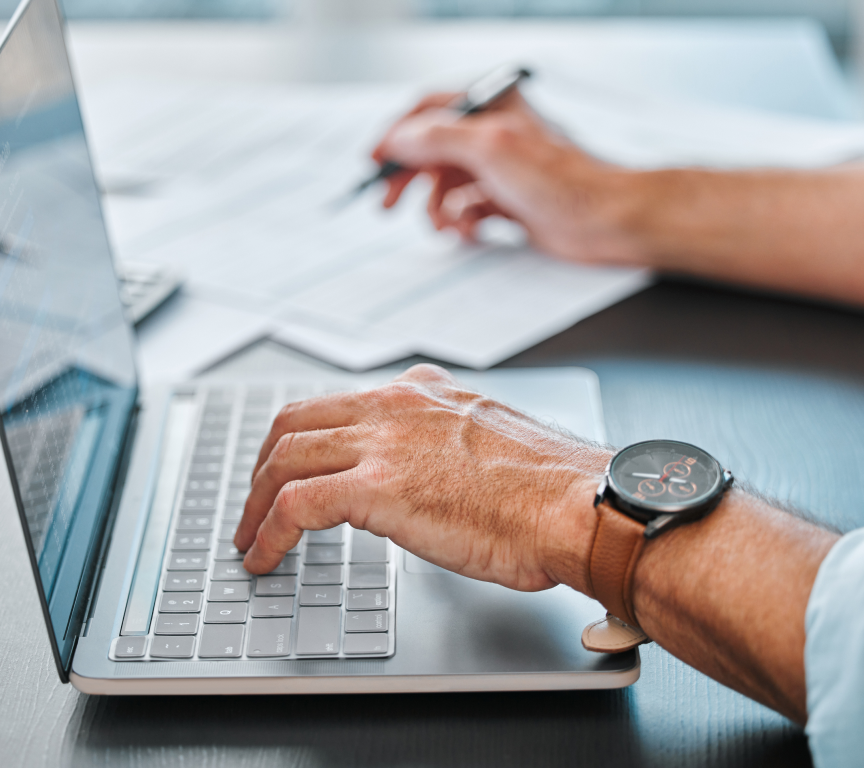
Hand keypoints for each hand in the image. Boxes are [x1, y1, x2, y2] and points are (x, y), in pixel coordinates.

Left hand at [235, 364, 608, 591]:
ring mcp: (383, 440)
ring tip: (248, 536)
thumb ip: (448, 442)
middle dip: (264, 464)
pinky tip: (263, 558)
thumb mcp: (490, 438)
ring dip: (255, 501)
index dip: (305, 438)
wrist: (579, 503)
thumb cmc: (552, 486)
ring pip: (284, 458)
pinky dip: (267, 533)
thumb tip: (430, 472)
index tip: (295, 467)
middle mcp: (396, 404)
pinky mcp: (377, 485)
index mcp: (423, 392)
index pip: (340, 403)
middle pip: (295, 421)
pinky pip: (294, 505)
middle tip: (255, 499)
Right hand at [372, 90, 646, 265]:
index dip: (397, 137)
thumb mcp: (490, 148)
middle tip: (389, 204)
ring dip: (439, 209)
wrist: (602, 221)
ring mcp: (499, 172)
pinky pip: (467, 211)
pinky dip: (462, 223)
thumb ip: (437, 138)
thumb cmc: (563, 180)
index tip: (375, 162)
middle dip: (410, 180)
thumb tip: (398, 140)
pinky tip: (470, 231)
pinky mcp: (507, 203)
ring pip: (448, 187)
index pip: (428, 113)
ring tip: (445, 225)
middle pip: (432, 153)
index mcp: (490, 109)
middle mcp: (493, 137)